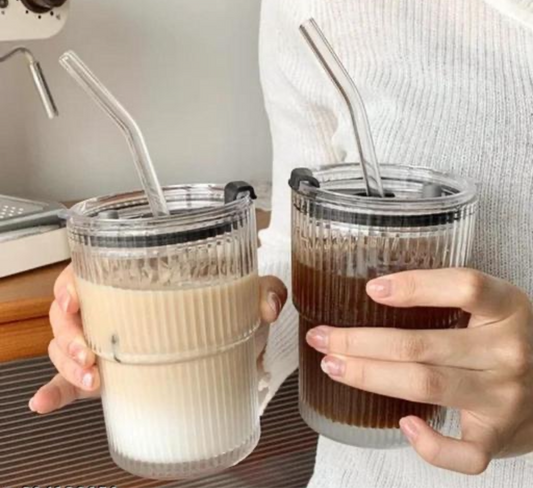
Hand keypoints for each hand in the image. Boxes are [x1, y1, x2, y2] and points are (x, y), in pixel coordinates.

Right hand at [30, 264, 286, 413]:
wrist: (232, 343)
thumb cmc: (229, 308)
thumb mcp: (248, 292)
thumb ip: (265, 291)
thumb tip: (266, 307)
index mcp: (138, 279)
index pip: (89, 271)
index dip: (72, 283)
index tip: (73, 299)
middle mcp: (116, 309)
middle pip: (68, 311)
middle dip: (67, 332)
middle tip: (86, 351)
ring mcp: (109, 342)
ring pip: (64, 347)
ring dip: (65, 364)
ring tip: (91, 378)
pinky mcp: (111, 374)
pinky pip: (75, 382)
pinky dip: (58, 392)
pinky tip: (46, 403)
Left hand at [306, 268, 532, 474]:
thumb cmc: (505, 343)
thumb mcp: (493, 309)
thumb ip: (451, 298)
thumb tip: (374, 291)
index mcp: (508, 308)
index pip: (465, 287)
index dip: (416, 286)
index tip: (370, 289)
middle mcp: (509, 352)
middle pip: (422, 345)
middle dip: (360, 342)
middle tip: (322, 337)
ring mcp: (506, 398)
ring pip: (425, 385)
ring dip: (369, 376)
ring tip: (333, 365)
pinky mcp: (500, 438)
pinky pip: (464, 453)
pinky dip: (431, 445)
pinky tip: (403, 425)